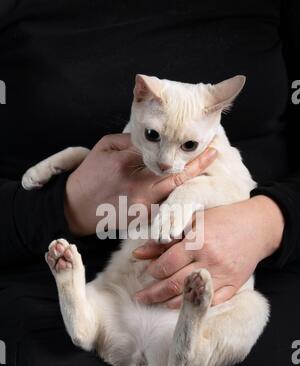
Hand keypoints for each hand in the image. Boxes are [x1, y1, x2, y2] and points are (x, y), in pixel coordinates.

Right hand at [64, 134, 216, 234]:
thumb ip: (130, 140)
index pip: (162, 153)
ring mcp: (142, 206)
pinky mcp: (143, 219)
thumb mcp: (103, 148)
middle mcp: (137, 187)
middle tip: (215, 152)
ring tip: (207, 165)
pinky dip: (180, 197)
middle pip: (176, 175)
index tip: (204, 140)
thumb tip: (155, 138)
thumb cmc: (89, 175)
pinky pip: (166, 206)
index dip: (184, 148)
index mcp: (126, 164)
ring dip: (192, 180)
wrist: (75, 208)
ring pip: (175, 192)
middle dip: (198, 164)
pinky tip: (190, 188)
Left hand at [133, 196, 283, 306]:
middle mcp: (209, 260)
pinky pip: (210, 302)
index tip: (145, 273)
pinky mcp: (234, 286)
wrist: (257, 226)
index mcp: (197, 241)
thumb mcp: (192, 222)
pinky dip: (193, 305)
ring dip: (168, 302)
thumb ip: (165, 239)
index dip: (153, 271)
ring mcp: (222, 275)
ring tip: (155, 303)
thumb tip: (138, 254)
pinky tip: (180, 305)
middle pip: (174, 283)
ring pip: (189, 296)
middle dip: (152, 294)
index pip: (167, 263)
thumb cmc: (222, 220)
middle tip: (139, 298)